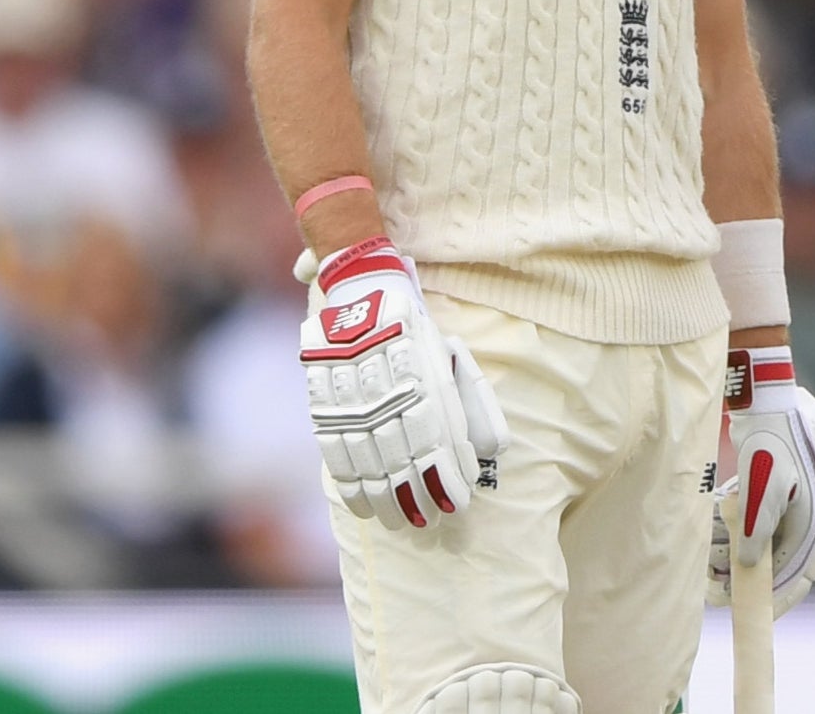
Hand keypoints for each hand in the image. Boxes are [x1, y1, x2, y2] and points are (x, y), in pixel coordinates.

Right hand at [300, 237, 507, 530]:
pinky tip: (363, 505)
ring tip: (401, 522)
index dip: (445, 476)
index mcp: (419, 375)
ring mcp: (350, 395)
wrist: (363, 291)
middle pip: (401, 455)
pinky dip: (349, 482)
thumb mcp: (451, 357)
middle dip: (417, 495)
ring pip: (368, 458)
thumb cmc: (417, 332)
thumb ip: (473, 402)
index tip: (458, 504)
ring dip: (385, 496)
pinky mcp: (324, 400)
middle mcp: (384, 388)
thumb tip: (490, 449)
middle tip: (429, 522)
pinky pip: (335, 450)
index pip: (434, 438)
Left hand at [706, 347, 814, 615]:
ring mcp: (801, 493)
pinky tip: (714, 527)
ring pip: (768, 532)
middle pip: (783, 554)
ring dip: (739, 547)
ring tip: (707, 561)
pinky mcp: (780, 477)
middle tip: (719, 587)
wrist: (769, 391)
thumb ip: (759, 530)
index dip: (778, 595)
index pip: (802, 570)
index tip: (753, 612)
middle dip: (751, 572)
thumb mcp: (765, 489)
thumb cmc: (773, 439)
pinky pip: (759, 510)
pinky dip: (739, 522)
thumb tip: (751, 566)